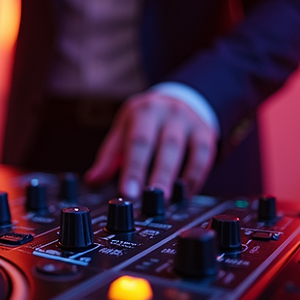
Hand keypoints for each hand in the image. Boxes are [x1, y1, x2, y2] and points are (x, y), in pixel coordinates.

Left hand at [84, 90, 216, 200]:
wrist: (176, 98)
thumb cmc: (145, 120)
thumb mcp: (123, 130)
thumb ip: (109, 157)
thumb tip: (92, 181)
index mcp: (143, 111)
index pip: (138, 141)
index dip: (133, 168)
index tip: (127, 192)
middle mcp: (169, 113)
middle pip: (167, 145)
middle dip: (159, 174)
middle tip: (152, 199)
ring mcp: (191, 122)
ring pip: (190, 151)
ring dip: (181, 178)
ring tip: (170, 200)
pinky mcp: (207, 133)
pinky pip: (206, 157)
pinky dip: (196, 177)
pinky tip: (186, 194)